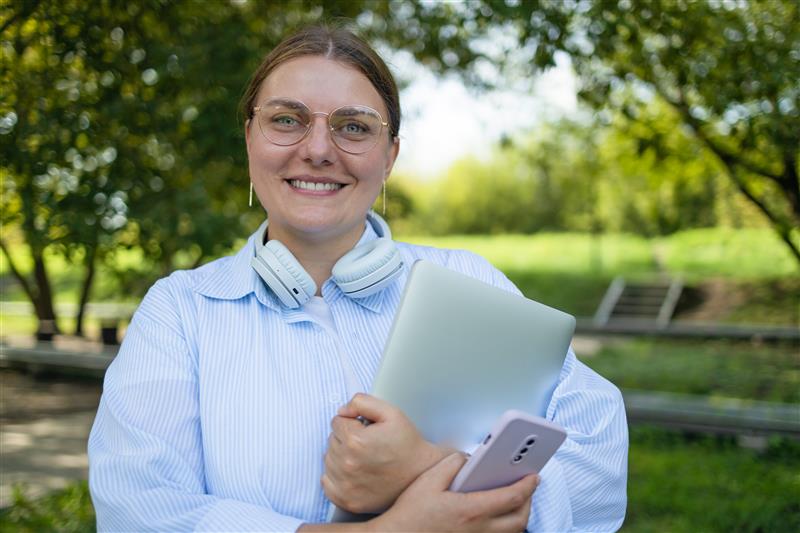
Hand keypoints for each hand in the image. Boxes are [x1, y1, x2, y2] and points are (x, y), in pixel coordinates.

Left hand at [322, 393, 448, 513]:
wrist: (421, 473)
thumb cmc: (406, 442)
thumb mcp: (391, 412)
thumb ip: (362, 402)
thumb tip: (341, 411)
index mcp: (355, 441)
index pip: (336, 422)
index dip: (353, 422)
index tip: (367, 429)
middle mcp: (347, 464)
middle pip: (331, 441)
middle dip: (346, 438)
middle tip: (368, 444)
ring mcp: (346, 485)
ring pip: (328, 460)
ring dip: (341, 456)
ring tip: (363, 458)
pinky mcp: (347, 500)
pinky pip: (327, 482)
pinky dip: (336, 476)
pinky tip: (354, 472)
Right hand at [372, 452, 538, 531]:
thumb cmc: (411, 514)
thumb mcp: (429, 481)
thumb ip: (452, 465)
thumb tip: (468, 459)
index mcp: (471, 510)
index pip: (512, 497)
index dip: (527, 485)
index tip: (534, 475)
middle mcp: (479, 530)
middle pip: (520, 519)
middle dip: (529, 501)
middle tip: (528, 487)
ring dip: (519, 516)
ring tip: (516, 500)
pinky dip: (506, 529)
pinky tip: (499, 516)